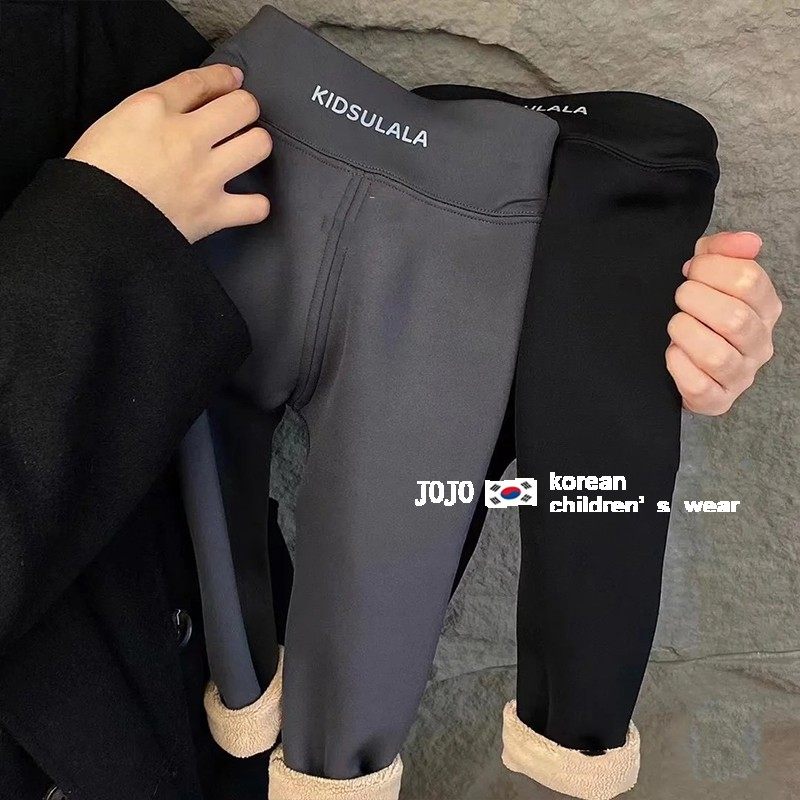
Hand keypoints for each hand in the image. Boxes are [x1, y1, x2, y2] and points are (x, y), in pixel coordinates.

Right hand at [66, 64, 270, 242]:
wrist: (92, 223)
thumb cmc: (94, 172)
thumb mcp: (114, 120)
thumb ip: (152, 108)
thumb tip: (188, 103)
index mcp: (153, 108)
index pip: (200, 81)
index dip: (223, 78)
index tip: (233, 81)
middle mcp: (186, 137)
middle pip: (243, 107)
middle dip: (245, 110)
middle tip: (237, 122)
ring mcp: (204, 176)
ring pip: (258, 145)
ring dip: (255, 146)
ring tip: (242, 154)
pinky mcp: (212, 213)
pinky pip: (256, 206)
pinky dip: (254, 205)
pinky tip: (244, 202)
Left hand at [666, 231, 780, 414]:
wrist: (685, 362)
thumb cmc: (699, 313)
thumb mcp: (707, 275)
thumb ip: (722, 250)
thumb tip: (748, 242)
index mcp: (765, 308)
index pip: (749, 280)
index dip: (710, 269)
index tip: (690, 271)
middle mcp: (759, 344)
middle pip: (734, 318)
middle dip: (694, 301)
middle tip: (680, 297)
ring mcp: (741, 375)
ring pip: (715, 355)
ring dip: (684, 333)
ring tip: (675, 326)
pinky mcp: (717, 400)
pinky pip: (698, 384)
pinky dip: (678, 364)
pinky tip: (672, 353)